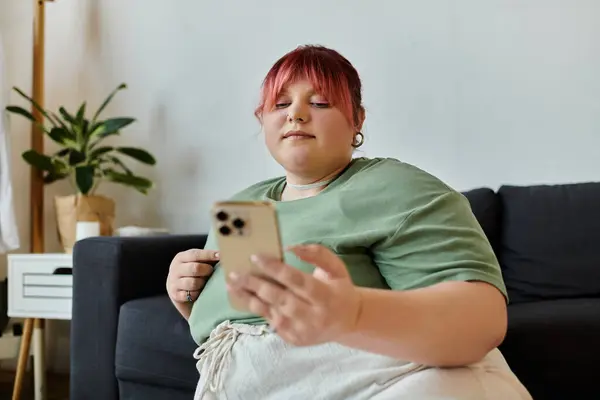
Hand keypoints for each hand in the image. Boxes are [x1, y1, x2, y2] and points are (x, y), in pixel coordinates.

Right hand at [167, 249, 218, 303]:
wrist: (179, 291)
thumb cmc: (194, 273)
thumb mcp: (197, 262)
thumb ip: (208, 258)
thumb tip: (223, 254)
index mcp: (181, 257)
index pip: (195, 254)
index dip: (209, 255)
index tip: (221, 255)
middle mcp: (175, 269)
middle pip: (195, 268)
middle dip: (207, 270)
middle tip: (211, 272)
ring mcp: (174, 282)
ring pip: (193, 283)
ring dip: (202, 283)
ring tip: (205, 283)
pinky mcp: (175, 295)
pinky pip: (190, 295)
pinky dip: (197, 294)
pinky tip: (199, 292)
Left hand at [226, 244, 361, 346]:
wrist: (350, 322)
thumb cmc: (340, 289)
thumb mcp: (336, 267)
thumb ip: (317, 254)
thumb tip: (290, 247)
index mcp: (326, 296)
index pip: (296, 280)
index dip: (274, 268)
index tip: (255, 257)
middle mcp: (313, 316)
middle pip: (279, 298)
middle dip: (255, 285)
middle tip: (235, 273)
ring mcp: (302, 330)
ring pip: (270, 312)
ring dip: (249, 298)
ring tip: (232, 285)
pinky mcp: (293, 339)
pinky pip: (270, 321)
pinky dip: (256, 309)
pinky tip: (244, 297)